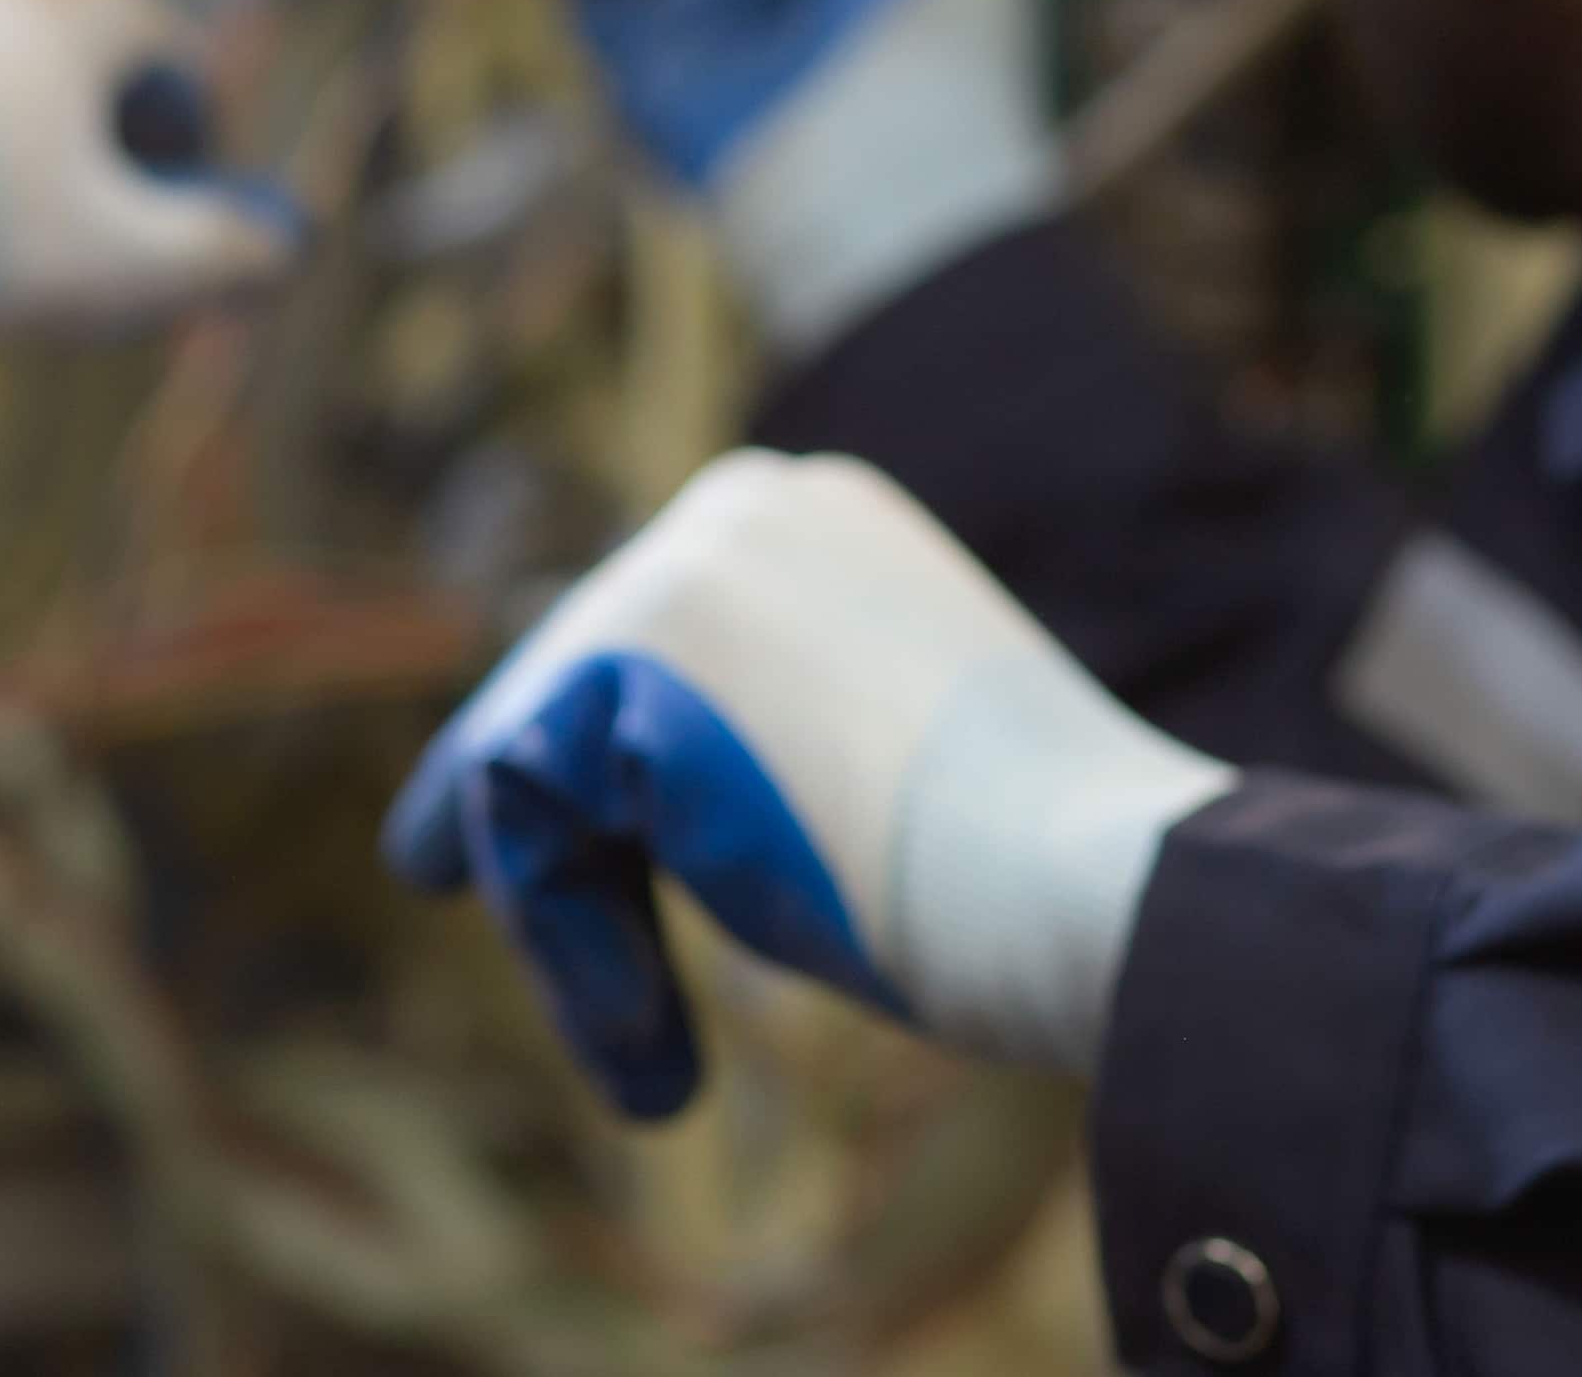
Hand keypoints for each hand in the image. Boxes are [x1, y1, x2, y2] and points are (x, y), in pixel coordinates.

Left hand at [382, 451, 1228, 1115]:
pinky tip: (651, 1052)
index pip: (648, 648)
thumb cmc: (1047, 883)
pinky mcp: (635, 648)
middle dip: (546, 854)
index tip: (468, 849)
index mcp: (827, 529)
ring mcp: (688, 560)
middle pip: (569, 697)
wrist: (1113, 888)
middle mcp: (748, 507)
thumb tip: (638, 790)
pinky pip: (521, 811)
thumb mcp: (896, 782)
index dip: (569, 767)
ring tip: (650, 1073)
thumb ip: (767, 754)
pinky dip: (568, 943)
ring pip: (536, 765)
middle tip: (516, 950)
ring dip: (573, 929)